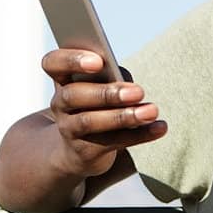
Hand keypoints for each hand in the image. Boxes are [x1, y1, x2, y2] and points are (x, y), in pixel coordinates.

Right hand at [43, 48, 166, 178]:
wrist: (78, 150)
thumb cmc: (95, 105)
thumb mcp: (100, 86)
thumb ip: (112, 78)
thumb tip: (129, 85)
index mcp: (62, 79)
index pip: (52, 63)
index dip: (71, 60)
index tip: (98, 61)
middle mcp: (60, 103)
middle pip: (73, 95)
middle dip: (106, 93)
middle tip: (138, 91)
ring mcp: (69, 129)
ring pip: (90, 122)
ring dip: (124, 116)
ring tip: (151, 111)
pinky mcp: (85, 152)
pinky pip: (113, 142)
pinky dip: (140, 135)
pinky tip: (160, 127)